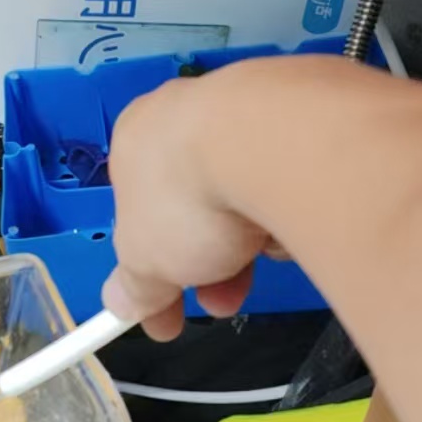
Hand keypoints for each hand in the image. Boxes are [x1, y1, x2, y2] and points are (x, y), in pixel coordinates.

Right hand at [101, 73, 275, 340]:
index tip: (165, 313)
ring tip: (266, 256)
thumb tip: (121, 303)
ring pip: (244, 190)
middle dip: (209, 263)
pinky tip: (295, 218)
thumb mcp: (145, 261)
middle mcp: (186, 113)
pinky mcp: (299, 114)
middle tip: (225, 301)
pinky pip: (287, 175)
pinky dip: (289, 203)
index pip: (135, 209)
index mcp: (134, 138)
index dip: (149, 268)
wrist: (273, 146)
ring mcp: (245, 107)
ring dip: (250, 237)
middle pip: (193, 203)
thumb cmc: (187, 197)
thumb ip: (135, 285)